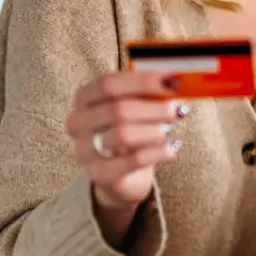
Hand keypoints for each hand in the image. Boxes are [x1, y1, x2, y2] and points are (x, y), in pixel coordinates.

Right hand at [65, 71, 188, 243]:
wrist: (120, 174)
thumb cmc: (130, 131)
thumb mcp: (137, 107)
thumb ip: (149, 93)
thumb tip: (176, 81)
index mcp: (85, 98)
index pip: (108, 84)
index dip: (142, 82)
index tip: (172, 82)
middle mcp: (78, 123)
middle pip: (118, 109)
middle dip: (154, 108)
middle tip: (177, 110)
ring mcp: (85, 150)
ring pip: (123, 134)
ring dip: (154, 130)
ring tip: (169, 130)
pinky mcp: (100, 174)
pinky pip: (134, 160)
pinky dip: (158, 152)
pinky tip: (172, 148)